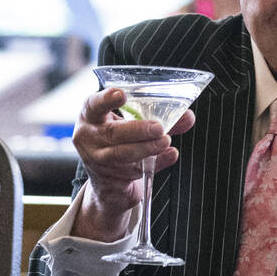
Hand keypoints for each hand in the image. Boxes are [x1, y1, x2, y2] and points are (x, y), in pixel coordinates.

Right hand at [70, 87, 193, 240]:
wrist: (110, 181)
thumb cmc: (122, 142)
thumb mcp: (136, 125)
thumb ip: (162, 118)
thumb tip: (188, 116)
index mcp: (91, 115)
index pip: (94, 104)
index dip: (106, 99)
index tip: (121, 94)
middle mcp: (89, 136)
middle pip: (112, 132)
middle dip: (138, 129)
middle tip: (159, 128)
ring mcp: (97, 159)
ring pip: (121, 153)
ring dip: (147, 147)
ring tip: (166, 141)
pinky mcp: (110, 178)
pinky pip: (134, 170)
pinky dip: (157, 162)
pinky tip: (171, 155)